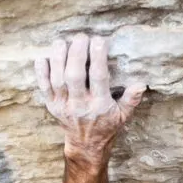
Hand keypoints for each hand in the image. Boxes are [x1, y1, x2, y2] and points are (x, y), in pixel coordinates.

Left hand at [36, 34, 146, 157]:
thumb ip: (131, 99)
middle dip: (77, 53)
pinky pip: (44, 88)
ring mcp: (64, 105)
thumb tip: (141, 84)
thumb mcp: (123, 115)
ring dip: (58, 59)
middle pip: (75, 76)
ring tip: (62, 42)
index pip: (98, 77)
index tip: (100, 40)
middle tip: (81, 37)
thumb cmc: (107, 126)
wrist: (86, 146)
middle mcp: (80, 105)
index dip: (98, 57)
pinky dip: (41, 72)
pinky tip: (42, 57)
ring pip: (58, 79)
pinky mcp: (52, 106)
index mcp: (99, 105)